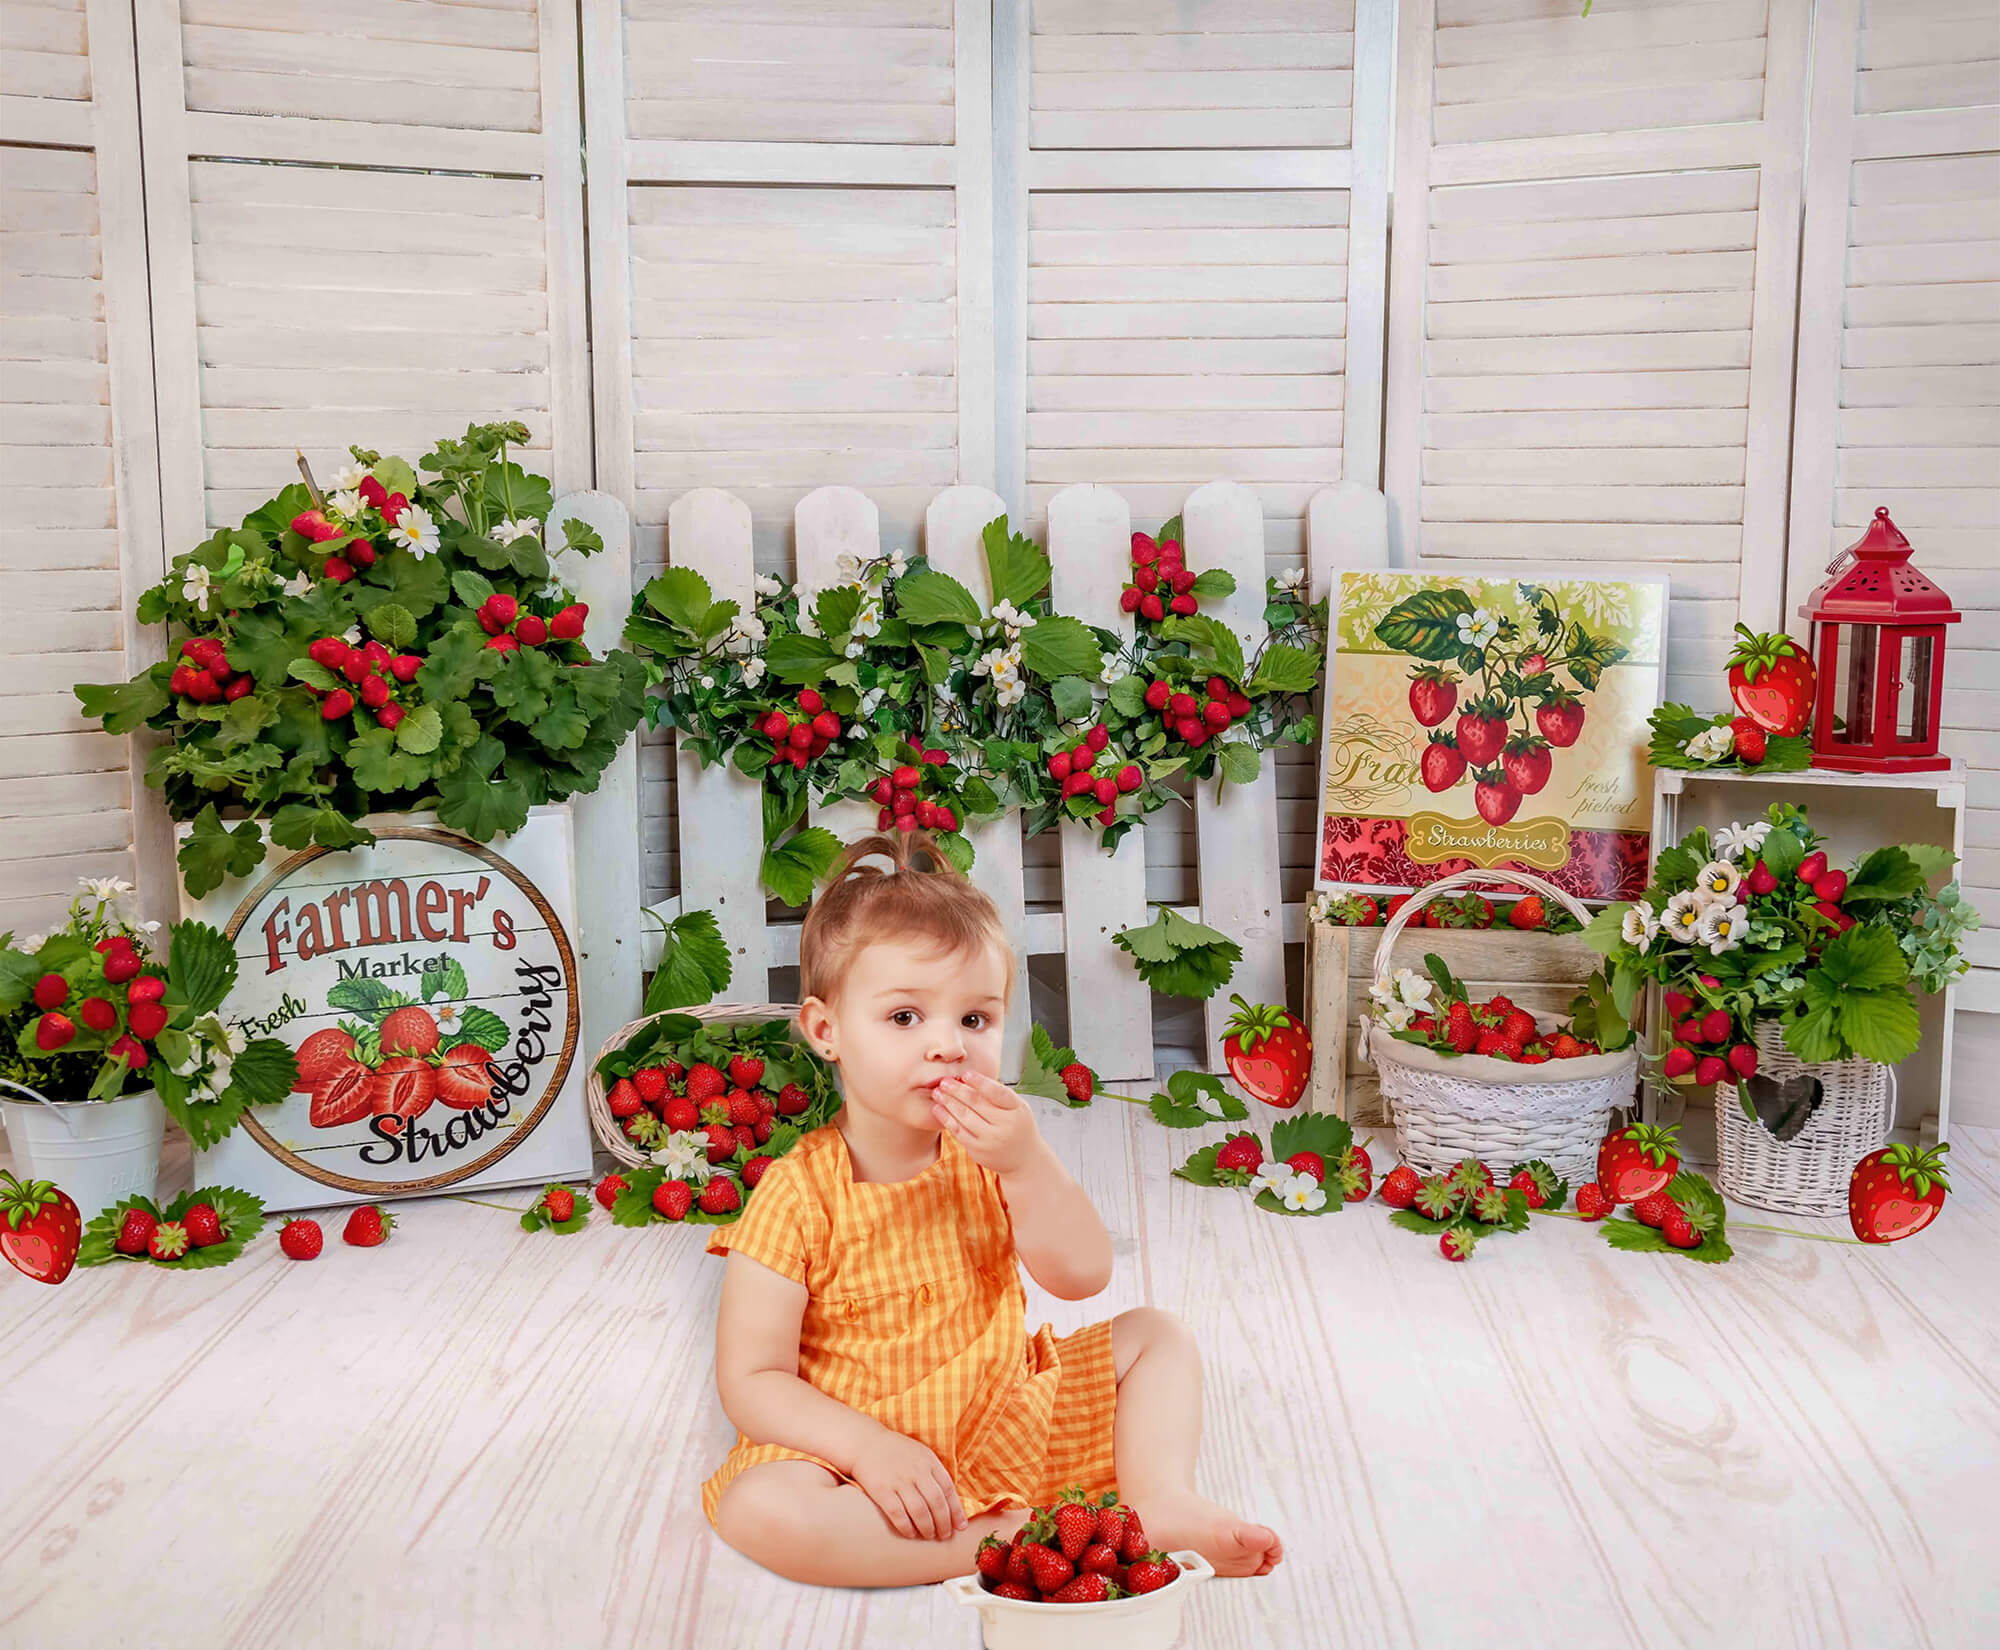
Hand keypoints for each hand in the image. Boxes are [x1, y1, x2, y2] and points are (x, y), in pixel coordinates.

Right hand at [849, 1427, 965, 1540]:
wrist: (865, 1443)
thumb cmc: (896, 1452)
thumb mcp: (920, 1454)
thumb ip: (934, 1473)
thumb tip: (950, 1501)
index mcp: (928, 1460)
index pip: (948, 1489)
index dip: (956, 1510)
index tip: (960, 1526)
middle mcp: (916, 1470)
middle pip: (936, 1502)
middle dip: (943, 1523)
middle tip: (945, 1535)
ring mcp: (899, 1480)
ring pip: (919, 1511)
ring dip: (927, 1528)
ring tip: (929, 1536)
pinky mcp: (882, 1490)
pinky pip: (898, 1514)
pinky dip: (906, 1527)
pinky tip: (910, 1534)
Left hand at [933, 1072, 1042, 1176]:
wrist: (1024, 1160)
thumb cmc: (1018, 1126)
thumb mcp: (1017, 1108)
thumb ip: (997, 1094)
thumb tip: (968, 1078)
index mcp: (1017, 1110)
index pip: (998, 1093)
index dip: (981, 1082)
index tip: (966, 1074)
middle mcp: (1006, 1125)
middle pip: (977, 1103)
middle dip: (957, 1090)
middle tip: (944, 1081)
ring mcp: (991, 1140)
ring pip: (965, 1117)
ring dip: (948, 1103)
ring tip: (937, 1093)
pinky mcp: (979, 1151)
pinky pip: (959, 1132)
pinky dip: (946, 1119)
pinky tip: (937, 1109)